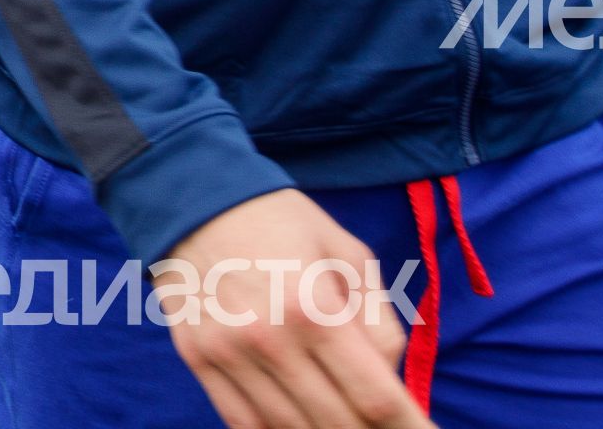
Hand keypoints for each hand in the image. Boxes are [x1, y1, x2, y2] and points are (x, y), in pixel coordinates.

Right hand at [160, 190, 423, 428]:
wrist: (193, 197)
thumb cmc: (283, 223)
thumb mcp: (349, 255)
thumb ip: (379, 322)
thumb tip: (390, 381)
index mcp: (313, 308)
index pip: (374, 398)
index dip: (409, 428)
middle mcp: (268, 339)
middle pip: (336, 423)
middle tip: (387, 428)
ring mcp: (226, 353)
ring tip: (344, 422)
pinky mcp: (196, 357)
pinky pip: (242, 421)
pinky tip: (299, 422)